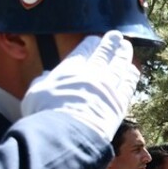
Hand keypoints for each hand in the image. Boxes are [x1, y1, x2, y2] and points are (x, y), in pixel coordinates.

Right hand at [21, 31, 139, 140]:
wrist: (69, 132)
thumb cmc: (45, 113)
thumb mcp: (34, 94)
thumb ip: (41, 83)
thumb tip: (46, 75)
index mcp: (70, 69)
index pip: (83, 51)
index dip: (90, 43)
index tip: (95, 38)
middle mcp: (91, 74)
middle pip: (104, 55)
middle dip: (110, 44)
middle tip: (117, 36)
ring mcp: (108, 87)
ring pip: (119, 66)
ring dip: (123, 55)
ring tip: (127, 47)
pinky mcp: (119, 102)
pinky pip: (128, 85)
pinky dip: (131, 76)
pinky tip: (133, 70)